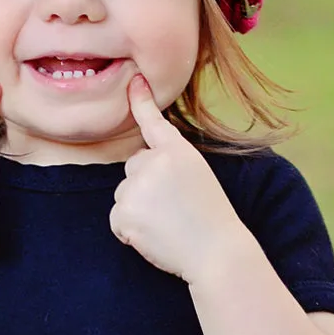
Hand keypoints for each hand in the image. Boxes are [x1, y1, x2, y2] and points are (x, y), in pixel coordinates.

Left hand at [110, 75, 243, 283]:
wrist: (217, 253)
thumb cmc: (211, 220)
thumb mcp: (197, 177)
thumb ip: (170, 164)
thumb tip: (141, 164)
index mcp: (178, 151)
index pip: (154, 122)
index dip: (142, 101)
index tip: (135, 82)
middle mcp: (154, 162)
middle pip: (133, 167)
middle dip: (144, 186)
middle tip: (173, 209)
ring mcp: (137, 186)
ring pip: (124, 194)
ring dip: (137, 210)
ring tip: (167, 224)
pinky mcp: (124, 211)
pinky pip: (116, 219)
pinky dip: (129, 231)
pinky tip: (153, 237)